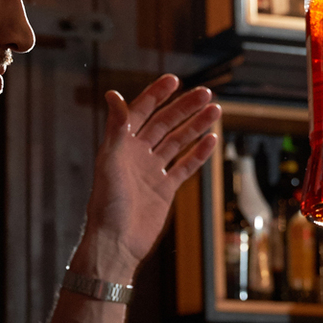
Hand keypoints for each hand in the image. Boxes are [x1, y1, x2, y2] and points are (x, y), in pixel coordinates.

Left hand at [74, 75, 220, 280]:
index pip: (140, 112)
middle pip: (164, 124)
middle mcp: (136, 155)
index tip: (174, 79)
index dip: (156, 95)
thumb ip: (115, 128)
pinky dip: (198, 154)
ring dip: (195, 126)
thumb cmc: (107, 204)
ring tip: (215, 110)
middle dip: (184, 107)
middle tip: (206, 93)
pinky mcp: (164, 189)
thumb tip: (112, 94)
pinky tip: (212, 140)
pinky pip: (184, 167)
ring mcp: (151, 171)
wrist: (117, 243)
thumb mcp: (110, 162)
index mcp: (120, 145)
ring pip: (177, 142)